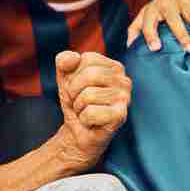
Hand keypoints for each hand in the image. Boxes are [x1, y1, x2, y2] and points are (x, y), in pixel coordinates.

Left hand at [53, 51, 131, 169]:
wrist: (77, 133)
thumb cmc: (75, 102)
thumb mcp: (65, 77)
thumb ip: (64, 61)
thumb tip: (73, 58)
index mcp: (114, 67)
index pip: (87, 59)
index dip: (74, 74)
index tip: (78, 87)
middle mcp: (124, 80)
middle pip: (90, 75)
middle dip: (75, 91)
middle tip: (79, 102)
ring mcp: (125, 98)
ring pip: (88, 95)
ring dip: (78, 107)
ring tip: (86, 112)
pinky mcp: (121, 116)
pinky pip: (91, 112)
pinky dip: (84, 119)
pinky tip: (92, 122)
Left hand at [128, 0, 189, 52]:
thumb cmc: (164, 1)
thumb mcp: (148, 11)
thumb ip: (136, 27)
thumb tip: (128, 46)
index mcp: (154, 8)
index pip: (147, 21)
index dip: (150, 34)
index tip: (156, 48)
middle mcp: (168, 1)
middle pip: (174, 20)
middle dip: (183, 36)